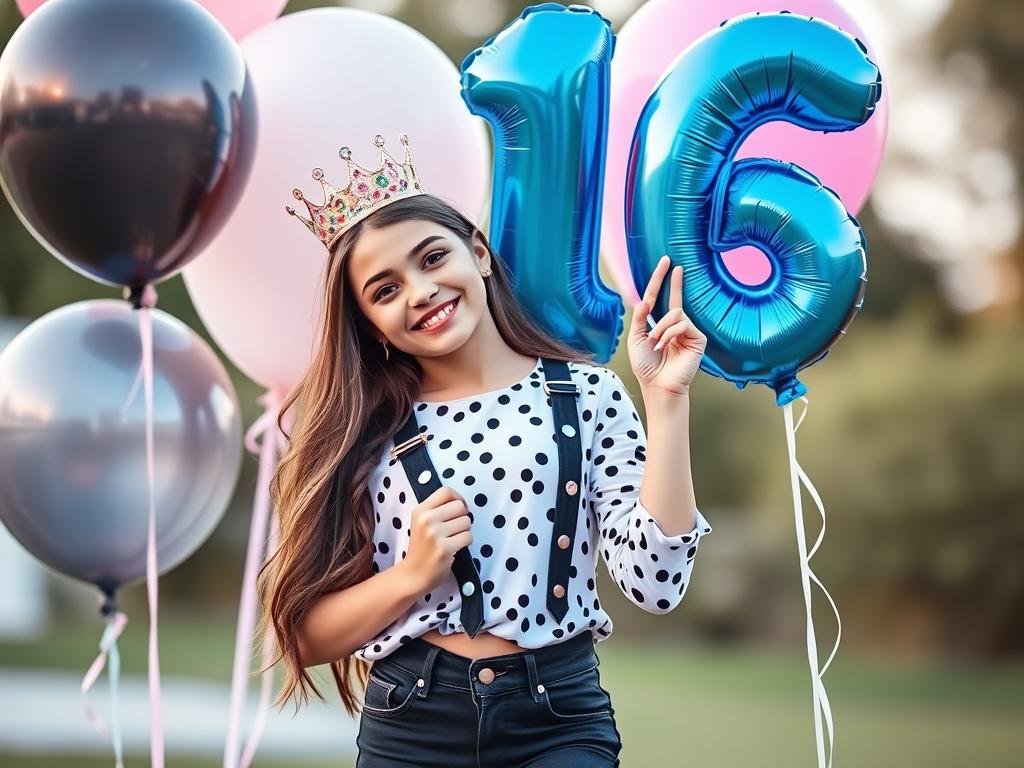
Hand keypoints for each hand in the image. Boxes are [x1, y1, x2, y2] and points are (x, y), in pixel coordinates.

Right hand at [402, 485, 472, 592]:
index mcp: (420, 510)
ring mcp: (434, 534)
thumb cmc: (422, 548)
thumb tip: (462, 504)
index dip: (458, 498)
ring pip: (466, 521)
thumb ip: (438, 510)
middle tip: (455, 529)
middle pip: (460, 506)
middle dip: (463, 517)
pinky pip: (468, 537)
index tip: (458, 511)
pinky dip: (466, 542)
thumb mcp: (422, 523)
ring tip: (453, 539)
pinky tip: (455, 548)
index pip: (446, 491)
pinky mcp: (444, 548)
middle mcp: (426, 519)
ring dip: (465, 531)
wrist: (413, 575)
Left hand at [628, 255, 706, 396]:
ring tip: (657, 343)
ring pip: (675, 313)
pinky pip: (683, 324)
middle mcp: (675, 326)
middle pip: (674, 299)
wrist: (658, 386)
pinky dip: (671, 333)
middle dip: (672, 283)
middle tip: (674, 267)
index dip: (660, 281)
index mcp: (659, 324)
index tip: (666, 263)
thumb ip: (640, 318)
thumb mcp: (636, 339)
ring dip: (662, 327)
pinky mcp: (698, 338)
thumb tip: (644, 300)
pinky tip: (666, 346)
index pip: (659, 299)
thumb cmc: (646, 366)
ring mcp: (687, 331)